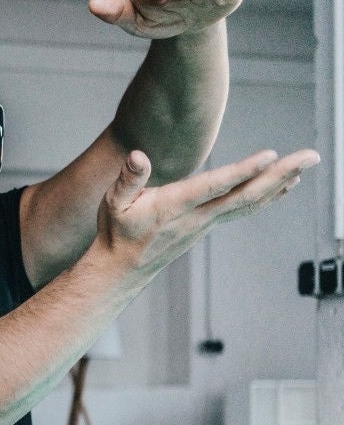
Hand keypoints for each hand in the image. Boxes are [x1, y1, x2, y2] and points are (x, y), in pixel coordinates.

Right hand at [96, 147, 319, 277]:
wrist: (121, 269)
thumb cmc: (116, 231)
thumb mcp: (113, 203)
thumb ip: (128, 178)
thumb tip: (137, 155)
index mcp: (174, 207)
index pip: (214, 187)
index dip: (242, 171)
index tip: (270, 156)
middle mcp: (197, 217)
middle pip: (246, 195)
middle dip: (281, 174)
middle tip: (311, 155)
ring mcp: (206, 223)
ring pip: (250, 202)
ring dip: (282, 182)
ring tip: (307, 163)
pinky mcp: (208, 225)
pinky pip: (244, 209)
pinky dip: (267, 195)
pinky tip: (284, 185)